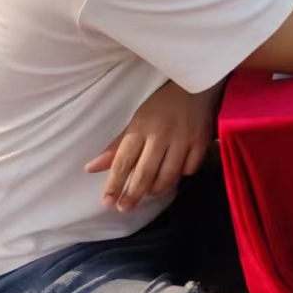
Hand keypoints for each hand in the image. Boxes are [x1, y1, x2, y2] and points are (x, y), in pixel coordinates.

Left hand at [86, 80, 218, 212]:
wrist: (198, 84)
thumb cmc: (163, 104)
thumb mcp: (137, 120)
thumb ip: (117, 146)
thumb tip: (91, 168)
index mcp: (141, 128)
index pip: (123, 162)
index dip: (114, 184)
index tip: (107, 202)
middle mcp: (161, 135)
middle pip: (144, 173)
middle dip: (133, 194)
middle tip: (124, 208)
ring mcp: (184, 139)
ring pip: (168, 176)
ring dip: (156, 188)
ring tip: (149, 192)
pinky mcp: (202, 141)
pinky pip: (190, 169)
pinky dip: (181, 174)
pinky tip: (175, 173)